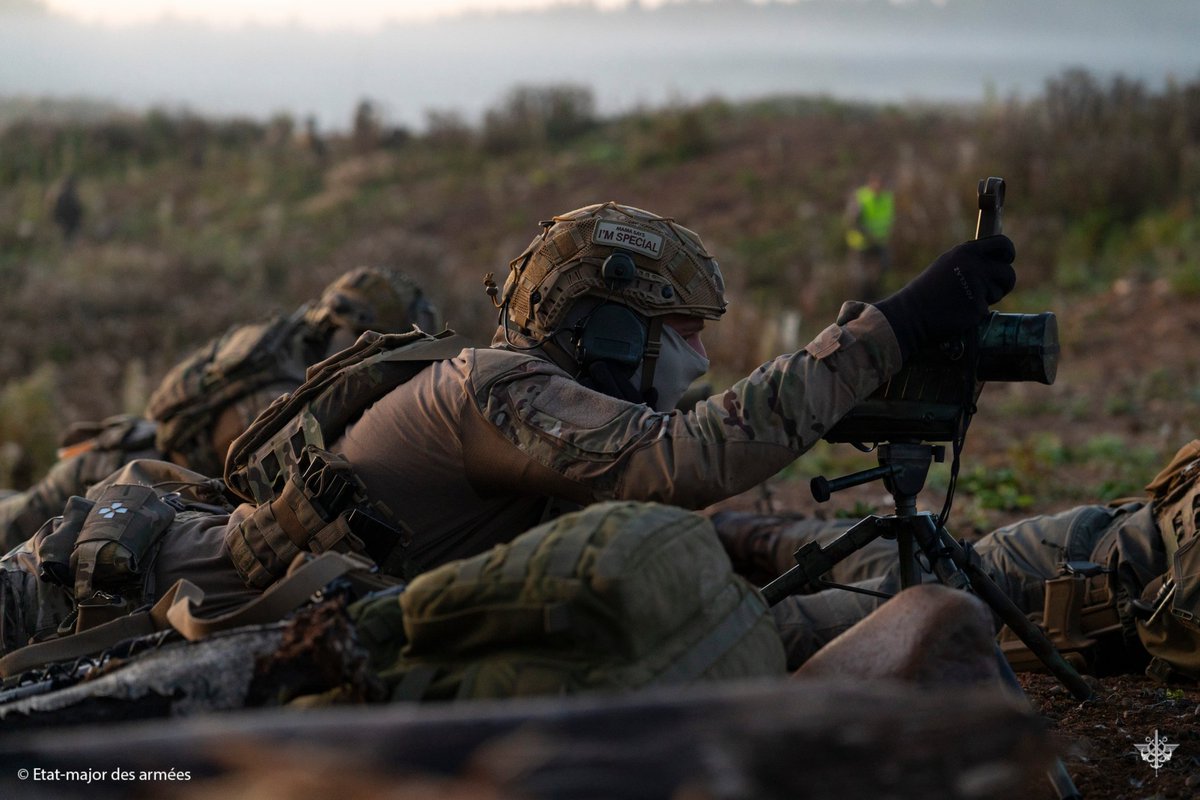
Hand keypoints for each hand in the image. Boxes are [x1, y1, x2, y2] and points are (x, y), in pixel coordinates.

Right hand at [874, 235, 1015, 358]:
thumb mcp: (948, 265)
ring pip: (1000, 291)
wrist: (910, 315)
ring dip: (990, 298)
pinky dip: (976, 312)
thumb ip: (971, 260)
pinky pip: (987, 309)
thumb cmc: (928, 292)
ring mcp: (976, 286)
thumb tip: (996, 260)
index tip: (1006, 261)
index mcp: (966, 251)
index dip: (1008, 253)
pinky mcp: (977, 306)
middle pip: (1007, 271)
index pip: (1002, 244)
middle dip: (1004, 282)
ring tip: (966, 301)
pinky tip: (959, 312)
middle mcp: (974, 265)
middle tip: (993, 290)